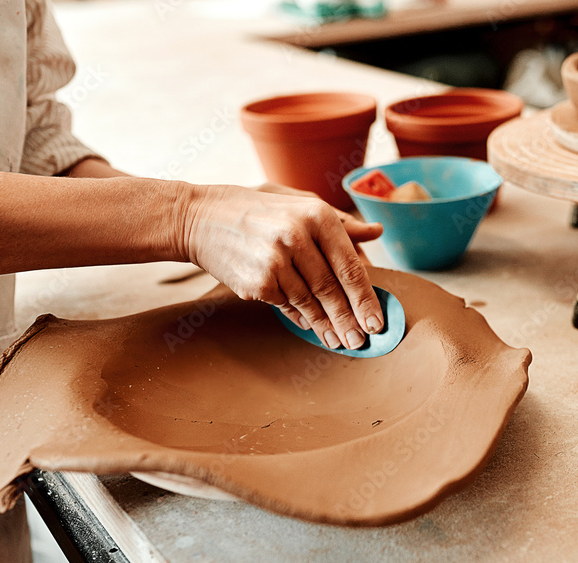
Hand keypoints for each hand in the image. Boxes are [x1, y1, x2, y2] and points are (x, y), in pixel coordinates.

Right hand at [180, 184, 383, 349]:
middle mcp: (298, 235)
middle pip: (332, 289)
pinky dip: (301, 318)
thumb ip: (341, 224)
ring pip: (310, 302)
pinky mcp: (257, 282)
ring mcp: (276, 260)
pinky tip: (312, 328)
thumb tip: (377, 232)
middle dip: (350, 320)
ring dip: (327, 326)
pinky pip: (287, 306)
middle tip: (361, 342)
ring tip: (340, 342)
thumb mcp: (300, 206)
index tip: (377, 322)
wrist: (201, 219)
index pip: (349, 265)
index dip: (366, 298)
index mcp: (317, 214)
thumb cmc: (259, 213)